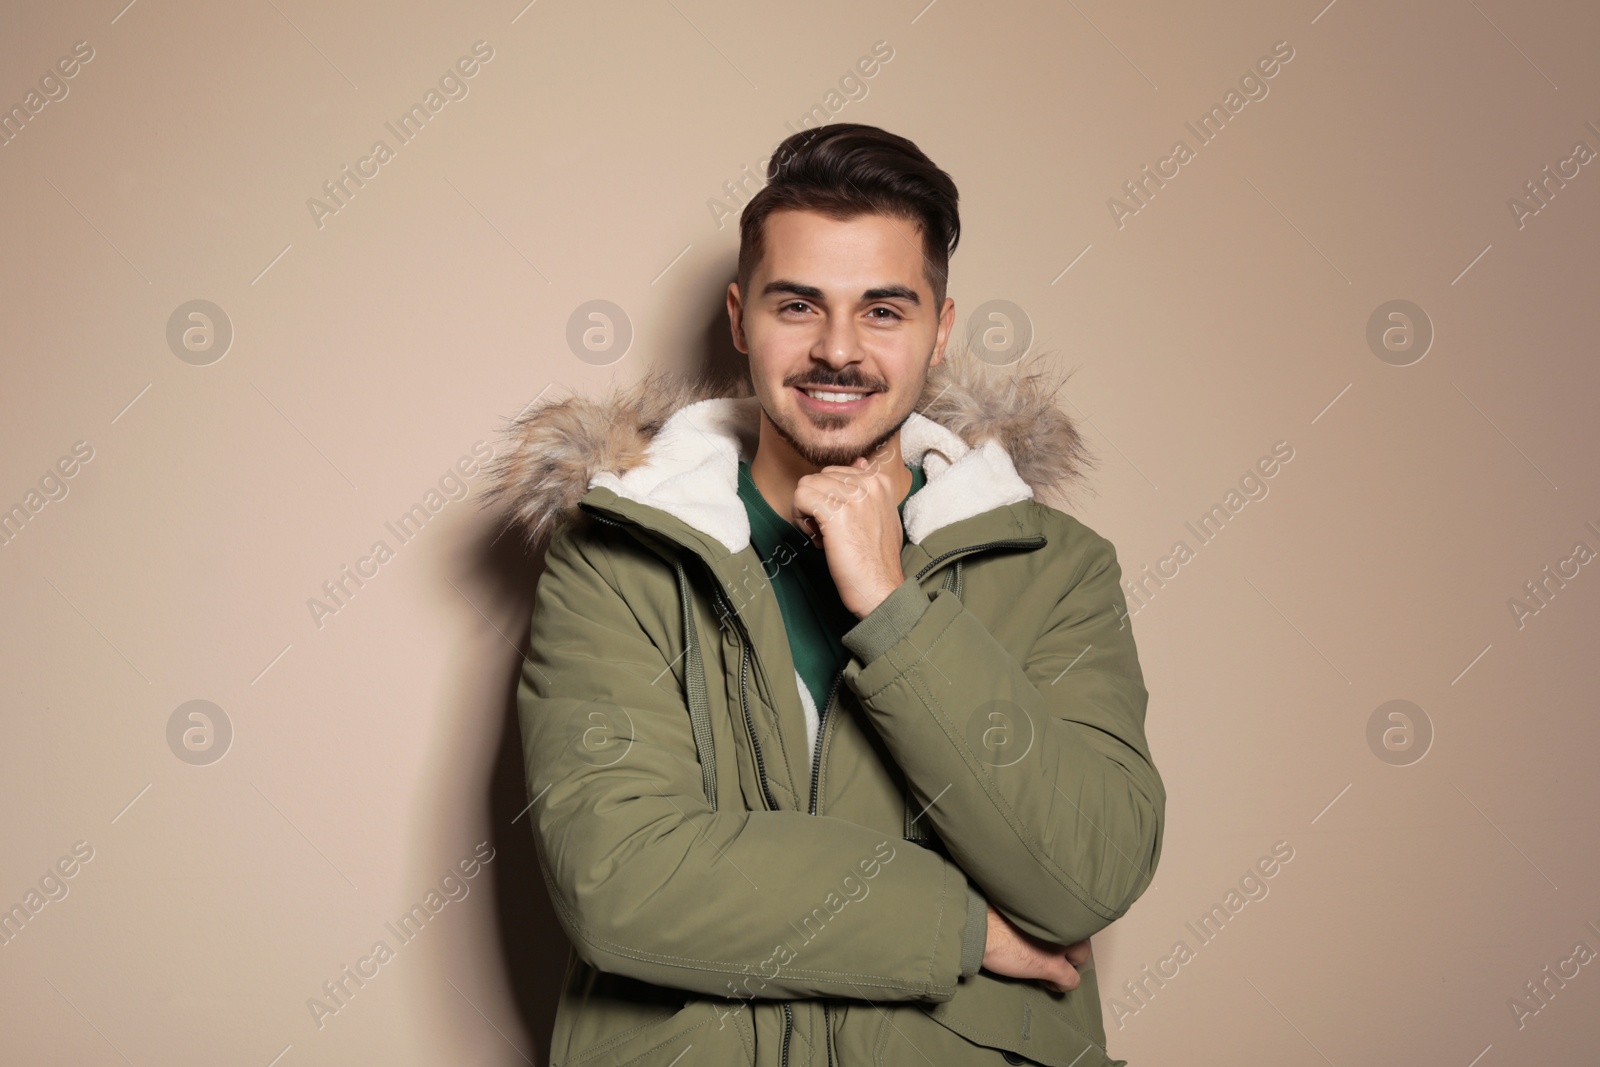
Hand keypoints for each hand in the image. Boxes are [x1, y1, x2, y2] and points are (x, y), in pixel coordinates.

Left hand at [791, 454, 906, 618]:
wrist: (880, 588)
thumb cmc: (877, 558)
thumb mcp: (880, 514)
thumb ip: (868, 489)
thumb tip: (858, 461)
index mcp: (880, 480)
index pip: (834, 473)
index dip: (828, 498)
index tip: (838, 522)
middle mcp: (869, 483)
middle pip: (818, 478)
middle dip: (815, 502)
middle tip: (827, 531)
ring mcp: (853, 496)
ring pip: (805, 485)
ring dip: (805, 511)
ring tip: (822, 535)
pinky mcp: (836, 512)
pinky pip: (800, 497)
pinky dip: (800, 518)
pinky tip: (816, 538)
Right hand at [981, 904, 1092, 993]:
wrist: (979, 930)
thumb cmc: (988, 914)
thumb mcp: (1015, 904)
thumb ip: (1031, 910)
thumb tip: (1031, 916)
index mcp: (1051, 904)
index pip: (1072, 915)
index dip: (1059, 929)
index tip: (1046, 935)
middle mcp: (1060, 921)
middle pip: (1081, 933)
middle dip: (1068, 945)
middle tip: (1049, 951)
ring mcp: (1059, 944)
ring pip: (1082, 956)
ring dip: (1068, 962)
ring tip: (1048, 966)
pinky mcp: (1052, 965)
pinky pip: (1072, 981)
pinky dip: (1061, 985)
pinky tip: (1047, 983)